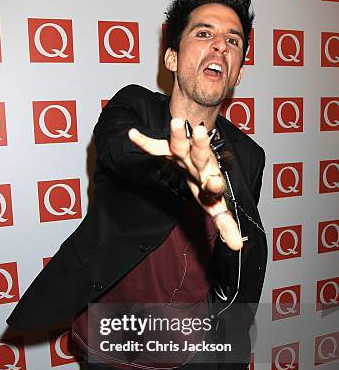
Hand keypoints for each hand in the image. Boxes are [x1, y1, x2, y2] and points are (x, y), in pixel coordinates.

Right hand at [129, 118, 242, 249]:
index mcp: (210, 181)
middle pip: (201, 156)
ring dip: (177, 135)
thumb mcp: (215, 205)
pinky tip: (132, 134)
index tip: (215, 184)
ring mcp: (184, 155)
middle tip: (200, 133)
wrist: (199, 158)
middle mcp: (200, 165)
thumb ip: (225, 225)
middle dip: (200, 147)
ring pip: (181, 145)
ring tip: (176, 122)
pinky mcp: (168, 150)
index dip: (214, 185)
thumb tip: (237, 246)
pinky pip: (155, 146)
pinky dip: (144, 141)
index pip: (213, 184)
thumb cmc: (206, 185)